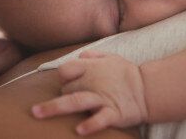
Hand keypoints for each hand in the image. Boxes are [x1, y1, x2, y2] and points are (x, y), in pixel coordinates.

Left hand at [31, 50, 147, 135]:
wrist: (148, 89)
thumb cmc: (125, 74)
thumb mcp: (110, 57)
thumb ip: (93, 56)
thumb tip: (80, 56)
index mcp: (90, 69)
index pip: (65, 70)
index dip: (63, 76)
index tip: (67, 82)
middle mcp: (93, 82)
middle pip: (66, 89)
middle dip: (62, 97)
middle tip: (72, 101)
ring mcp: (102, 98)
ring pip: (75, 102)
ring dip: (55, 107)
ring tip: (37, 113)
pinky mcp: (113, 113)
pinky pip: (100, 119)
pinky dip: (91, 124)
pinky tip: (79, 130)